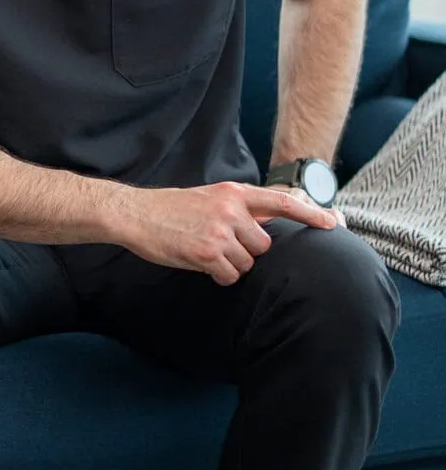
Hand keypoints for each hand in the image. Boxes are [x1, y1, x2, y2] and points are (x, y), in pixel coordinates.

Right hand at [118, 181, 338, 286]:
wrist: (136, 214)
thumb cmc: (171, 210)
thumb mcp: (210, 199)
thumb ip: (238, 211)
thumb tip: (264, 230)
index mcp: (234, 193)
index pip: (281, 202)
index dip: (310, 214)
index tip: (332, 224)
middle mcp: (231, 209)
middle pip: (264, 245)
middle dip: (247, 252)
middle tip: (220, 246)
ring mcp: (220, 231)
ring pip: (247, 263)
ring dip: (231, 265)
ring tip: (205, 252)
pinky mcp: (208, 252)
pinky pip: (230, 275)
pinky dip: (218, 276)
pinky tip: (199, 263)